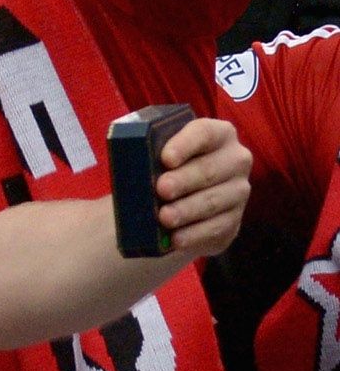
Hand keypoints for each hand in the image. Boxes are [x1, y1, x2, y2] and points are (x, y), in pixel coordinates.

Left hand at [154, 115, 250, 258]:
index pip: (205, 133)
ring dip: (187, 210)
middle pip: (209, 169)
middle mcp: (235, 160)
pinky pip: (216, 227)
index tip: (165, 158)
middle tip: (161, 189)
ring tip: (164, 217)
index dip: (186, 144)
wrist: (178, 196)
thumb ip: (150, 149)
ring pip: (214, 201)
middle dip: (184, 181)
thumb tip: (131, 158)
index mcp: (218, 134)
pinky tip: (176, 237)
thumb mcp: (158, 151)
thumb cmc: (164, 164)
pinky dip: (194, 233)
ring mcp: (238, 191)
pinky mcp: (234, 220)